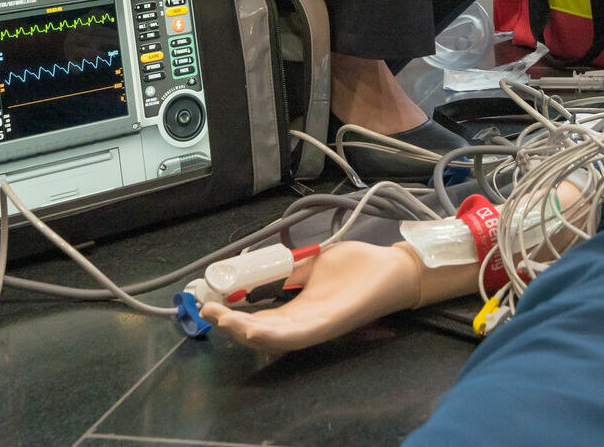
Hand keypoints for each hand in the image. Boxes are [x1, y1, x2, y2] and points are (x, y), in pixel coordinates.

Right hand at [203, 242, 437, 355]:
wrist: (393, 267)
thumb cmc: (358, 266)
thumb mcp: (315, 265)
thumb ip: (289, 271)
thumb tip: (259, 268)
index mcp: (300, 308)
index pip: (260, 317)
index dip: (234, 314)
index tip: (211, 301)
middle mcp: (305, 322)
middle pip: (262, 332)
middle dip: (232, 325)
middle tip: (210, 312)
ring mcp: (318, 325)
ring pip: (275, 339)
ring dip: (246, 332)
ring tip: (224, 322)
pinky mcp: (332, 323)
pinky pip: (300, 336)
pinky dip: (275, 335)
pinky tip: (255, 328)